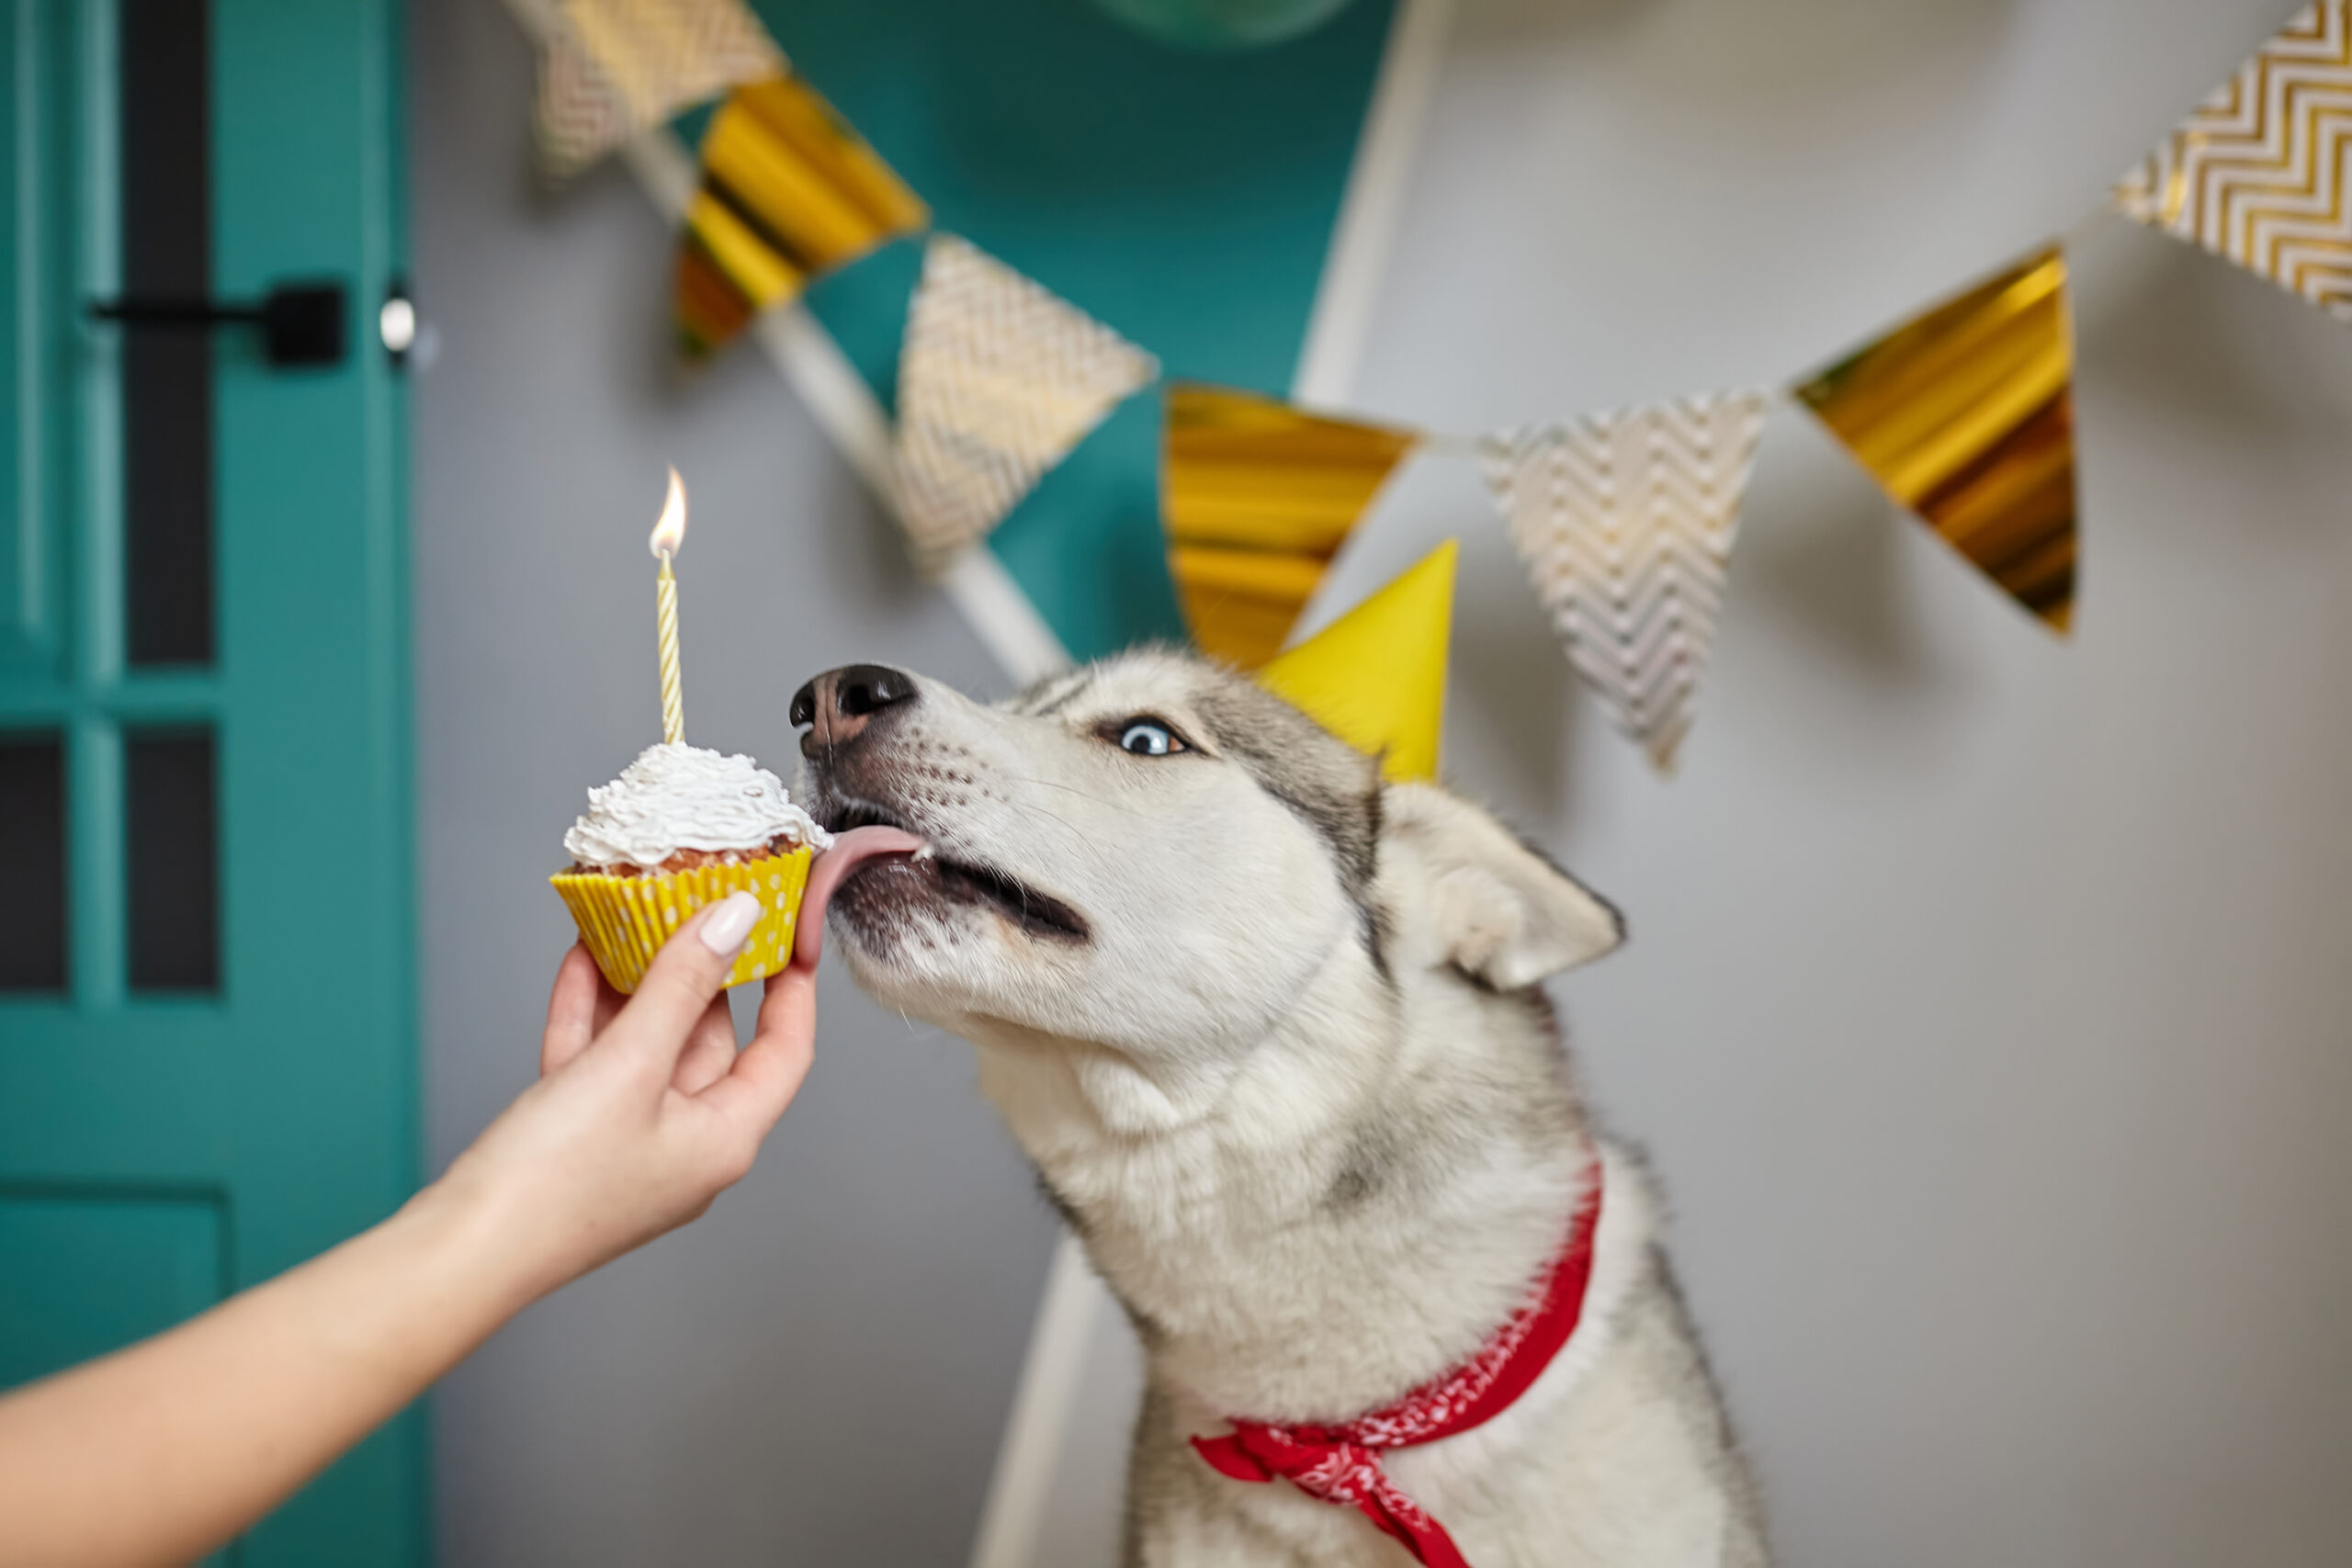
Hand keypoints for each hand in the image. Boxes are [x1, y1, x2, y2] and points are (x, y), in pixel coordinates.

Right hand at [431, 891, 814, 1303]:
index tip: (789, 933)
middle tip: (693, 906)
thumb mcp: (631, 1064)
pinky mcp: (577, 1140)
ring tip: (634, 917)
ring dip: (637, 984)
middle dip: (698, 971)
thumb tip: (735, 920)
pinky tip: (582, 961)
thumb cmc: (555, 1180)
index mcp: (725, 1138)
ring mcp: (630, 1143)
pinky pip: (597, 1063)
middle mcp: (686, 1144)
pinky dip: (592, 1013)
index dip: (792, 988)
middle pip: (710, 1041)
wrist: (460, 1249)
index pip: (784, 1050)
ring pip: (647, 1046)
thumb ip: (683, 984)